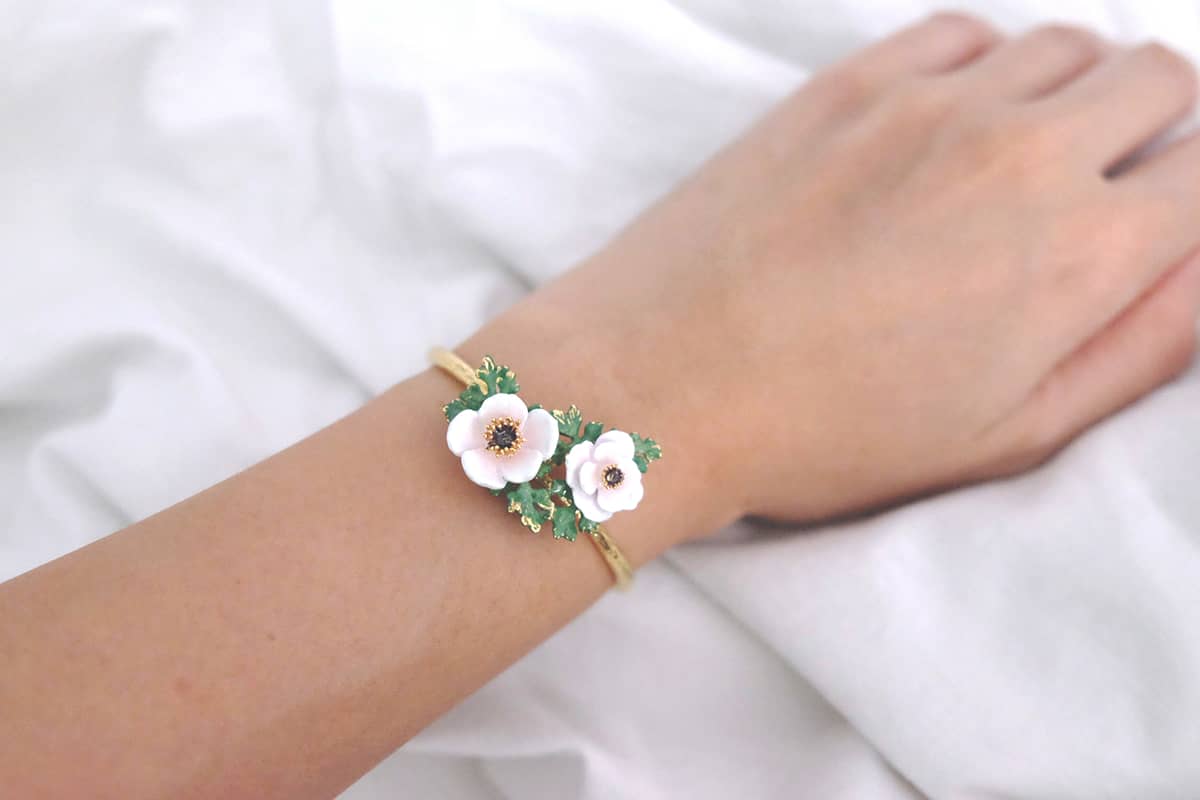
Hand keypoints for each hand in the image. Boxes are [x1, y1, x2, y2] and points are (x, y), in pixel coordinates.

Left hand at [467, 14, 1199, 533]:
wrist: (663, 381)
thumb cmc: (827, 433)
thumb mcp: (1007, 436)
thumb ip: (1138, 347)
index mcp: (1081, 252)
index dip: (1194, 194)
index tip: (1157, 221)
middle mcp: (1022, 153)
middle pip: (1157, 77)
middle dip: (1154, 128)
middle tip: (1097, 193)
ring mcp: (929, 103)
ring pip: (1065, 46)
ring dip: (1070, 94)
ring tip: (1014, 169)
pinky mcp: (849, 82)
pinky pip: (964, 33)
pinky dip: (984, 68)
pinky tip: (947, 129)